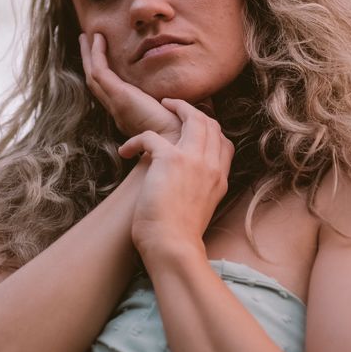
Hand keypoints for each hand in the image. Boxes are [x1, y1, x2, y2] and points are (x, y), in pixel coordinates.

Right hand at [79, 31, 183, 144]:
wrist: (177, 141)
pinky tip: (99, 38)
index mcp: (127, 115)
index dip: (102, 74)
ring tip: (85, 37)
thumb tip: (173, 96)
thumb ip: (168, 103)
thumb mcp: (170, 112)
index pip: (108, 92)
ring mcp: (115, 104)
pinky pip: (100, 71)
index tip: (101, 58)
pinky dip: (98, 54)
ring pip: (93, 76)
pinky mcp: (118, 96)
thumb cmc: (180, 130)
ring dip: (88, 55)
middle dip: (89, 62)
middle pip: (95, 83)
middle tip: (84, 42)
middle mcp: (117, 110)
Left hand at [119, 97, 234, 261]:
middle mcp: (211, 166)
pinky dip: (135, 140)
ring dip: (175, 106)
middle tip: (173, 105)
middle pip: (210, 123)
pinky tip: (125, 152)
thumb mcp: (202, 209)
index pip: (224, 142)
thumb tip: (185, 182)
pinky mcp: (170, 160)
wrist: (172, 247)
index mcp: (219, 179)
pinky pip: (151, 136)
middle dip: (192, 109)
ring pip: (192, 117)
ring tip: (159, 105)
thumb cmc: (179, 236)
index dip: (210, 128)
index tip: (194, 125)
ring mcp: (193, 160)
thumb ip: (201, 188)